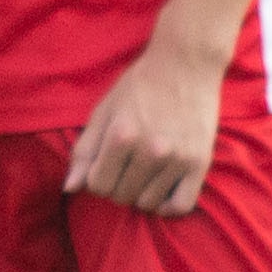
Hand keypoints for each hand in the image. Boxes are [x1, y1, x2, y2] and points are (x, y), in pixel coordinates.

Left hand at [69, 33, 224, 217]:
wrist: (185, 66)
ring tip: (143, 172)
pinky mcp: (201, 163)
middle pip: (122, 196)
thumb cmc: (138, 87)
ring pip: (148, 203)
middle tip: (124, 166)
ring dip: (140, 194)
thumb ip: (84, 151)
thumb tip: (70, 188)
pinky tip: (161, 191)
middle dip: (117, 185)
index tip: (104, 165)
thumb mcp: (103, 112)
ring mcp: (178, 158)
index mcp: (121, 135)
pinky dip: (167, 206)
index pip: (98, 185)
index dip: (96, 178)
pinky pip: (181, 205)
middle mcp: (151, 150)